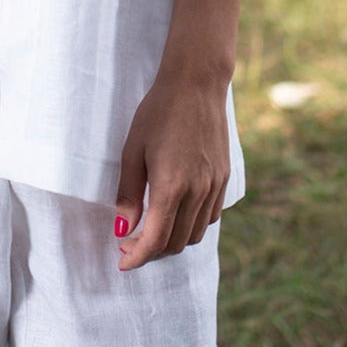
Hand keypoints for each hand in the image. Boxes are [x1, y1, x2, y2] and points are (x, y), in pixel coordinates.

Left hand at [113, 69, 230, 270]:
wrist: (196, 85)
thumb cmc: (158, 113)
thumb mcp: (133, 150)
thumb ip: (128, 193)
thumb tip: (122, 229)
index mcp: (172, 187)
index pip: (156, 240)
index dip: (138, 257)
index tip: (123, 261)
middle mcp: (198, 192)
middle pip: (176, 243)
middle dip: (152, 251)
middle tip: (130, 242)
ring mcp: (214, 186)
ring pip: (195, 234)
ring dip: (173, 241)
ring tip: (152, 230)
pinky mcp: (224, 178)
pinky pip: (209, 217)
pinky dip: (192, 225)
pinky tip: (176, 212)